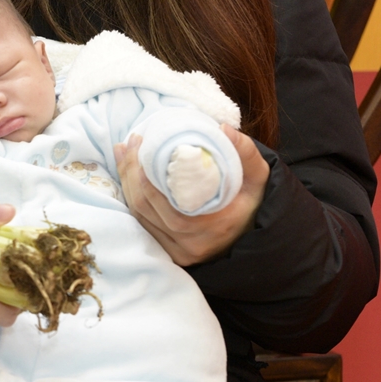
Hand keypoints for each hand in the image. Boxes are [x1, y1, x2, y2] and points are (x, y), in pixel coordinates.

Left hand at [115, 124, 267, 265]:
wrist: (252, 232)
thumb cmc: (252, 201)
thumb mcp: (257, 176)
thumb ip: (245, 152)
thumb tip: (222, 129)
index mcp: (213, 225)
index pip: (166, 202)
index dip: (146, 175)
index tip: (142, 144)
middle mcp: (192, 244)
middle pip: (146, 207)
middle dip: (131, 173)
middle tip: (128, 144)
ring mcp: (179, 251)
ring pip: (140, 216)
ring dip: (127, 183)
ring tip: (123, 153)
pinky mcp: (170, 252)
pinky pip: (142, 224)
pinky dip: (131, 197)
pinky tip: (127, 175)